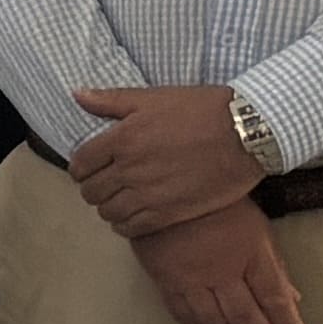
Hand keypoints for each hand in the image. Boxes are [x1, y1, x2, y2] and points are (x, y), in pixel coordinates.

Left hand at [69, 83, 264, 238]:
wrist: (246, 134)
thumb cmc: (201, 110)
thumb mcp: (154, 97)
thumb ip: (111, 100)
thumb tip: (77, 95)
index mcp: (122, 139)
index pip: (80, 164)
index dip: (80, 168)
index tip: (89, 168)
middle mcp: (129, 170)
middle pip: (91, 191)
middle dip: (93, 188)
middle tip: (104, 184)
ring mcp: (148, 195)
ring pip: (107, 212)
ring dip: (107, 207)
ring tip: (118, 200)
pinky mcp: (168, 214)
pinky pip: (130, 229)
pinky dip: (124, 225)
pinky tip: (132, 216)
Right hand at [133, 202, 309, 323]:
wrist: (166, 189)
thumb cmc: (221, 203)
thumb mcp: (258, 227)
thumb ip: (274, 265)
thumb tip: (292, 299)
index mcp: (250, 253)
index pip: (274, 299)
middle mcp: (221, 272)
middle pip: (246, 317)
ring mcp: (190, 280)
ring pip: (215, 322)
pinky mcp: (165, 282)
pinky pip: (184, 315)